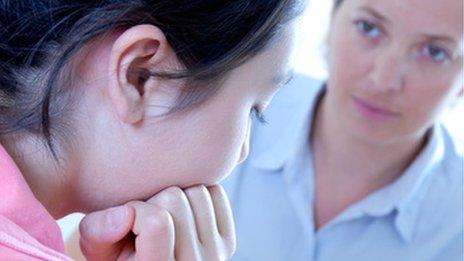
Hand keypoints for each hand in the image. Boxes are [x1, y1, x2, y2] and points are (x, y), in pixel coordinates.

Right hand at [78, 185, 235, 260]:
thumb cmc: (117, 256)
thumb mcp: (96, 250)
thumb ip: (98, 231)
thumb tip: (127, 212)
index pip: (157, 222)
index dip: (135, 210)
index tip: (127, 221)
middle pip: (176, 199)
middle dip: (153, 200)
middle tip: (144, 220)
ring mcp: (215, 256)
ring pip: (198, 192)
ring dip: (176, 196)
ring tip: (162, 216)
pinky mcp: (228, 243)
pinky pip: (215, 193)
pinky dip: (196, 195)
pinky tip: (182, 215)